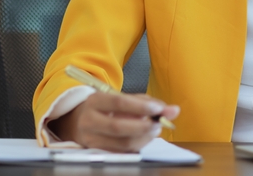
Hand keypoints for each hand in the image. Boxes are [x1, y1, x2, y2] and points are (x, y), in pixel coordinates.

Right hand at [52, 92, 180, 151]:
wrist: (79, 121)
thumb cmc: (107, 108)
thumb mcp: (122, 99)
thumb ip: (147, 102)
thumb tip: (173, 110)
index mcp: (95, 101)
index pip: (119, 102)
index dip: (140, 107)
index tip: (158, 109)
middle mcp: (89, 120)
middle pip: (118, 126)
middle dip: (143, 126)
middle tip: (159, 124)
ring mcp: (91, 139)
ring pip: (121, 143)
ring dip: (144, 138)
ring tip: (154, 130)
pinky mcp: (97, 153)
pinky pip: (122, 152)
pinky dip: (137, 146)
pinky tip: (144, 138)